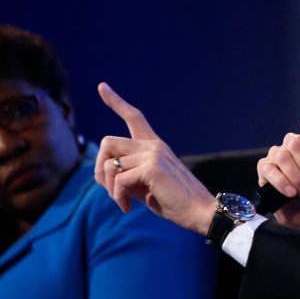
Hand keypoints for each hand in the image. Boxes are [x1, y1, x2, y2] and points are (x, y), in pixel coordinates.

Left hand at [94, 83, 216, 234]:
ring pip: (110, 163)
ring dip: (109, 187)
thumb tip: (103, 174)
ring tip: (121, 202)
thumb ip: (128, 174)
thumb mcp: (146, 185)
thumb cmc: (174, 202)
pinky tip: (127, 208)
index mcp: (155, 146)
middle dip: (99, 167)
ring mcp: (153, 154)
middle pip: (108, 142)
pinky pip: (118, 180)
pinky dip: (117, 197)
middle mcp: (153, 145)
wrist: (199, 211)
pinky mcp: (152, 167)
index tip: (102, 86)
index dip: (116, 102)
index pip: (133, 117)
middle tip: (110, 189)